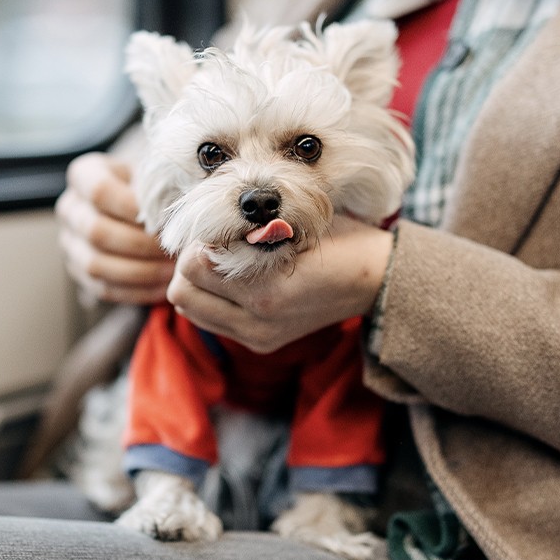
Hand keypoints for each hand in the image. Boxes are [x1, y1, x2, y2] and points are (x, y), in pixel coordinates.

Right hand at [56, 152, 173, 304]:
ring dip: (139, 272)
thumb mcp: (156, 176)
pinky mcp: (80, 272)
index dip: (132, 208)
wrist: (142, 207)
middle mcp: (70, 209)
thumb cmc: (153, 188)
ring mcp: (70, 243)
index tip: (164, 220)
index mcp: (84, 176)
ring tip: (171, 272)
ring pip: (96, 265)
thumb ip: (160, 187)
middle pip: (97, 232)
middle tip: (173, 251)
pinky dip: (135, 291)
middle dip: (141, 245)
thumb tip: (179, 207)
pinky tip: (162, 288)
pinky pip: (103, 288)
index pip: (100, 192)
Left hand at [167, 216, 393, 352]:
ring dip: (198, 283)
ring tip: (225, 262)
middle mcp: (257, 322)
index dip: (202, 237)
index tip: (224, 224)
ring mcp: (258, 337)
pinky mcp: (261, 343)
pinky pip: (210, 321)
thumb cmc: (341, 241)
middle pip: (182, 292)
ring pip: (190, 310)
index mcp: (266, 291)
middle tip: (218, 242)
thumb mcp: (298, 222)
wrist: (377, 281)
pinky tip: (235, 281)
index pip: (193, 264)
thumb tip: (207, 216)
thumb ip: (250, 227)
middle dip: (191, 262)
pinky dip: (211, 299)